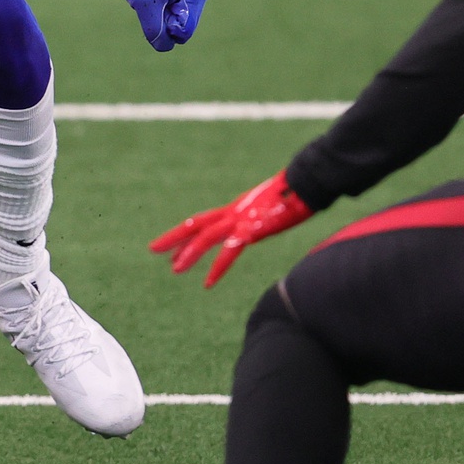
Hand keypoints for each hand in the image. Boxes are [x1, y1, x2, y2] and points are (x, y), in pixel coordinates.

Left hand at [107, 0, 209, 51]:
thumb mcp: (145, 5)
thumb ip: (155, 31)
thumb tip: (164, 46)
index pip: (185, 31)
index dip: (167, 29)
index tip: (157, 9)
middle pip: (181, 31)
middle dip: (163, 23)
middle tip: (152, 4)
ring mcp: (188, 0)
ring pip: (174, 27)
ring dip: (159, 19)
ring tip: (152, 0)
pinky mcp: (179, 2)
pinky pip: (169, 21)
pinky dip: (158, 16)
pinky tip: (153, 2)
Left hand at [150, 171, 313, 287]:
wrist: (309, 180)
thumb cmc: (299, 192)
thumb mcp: (275, 208)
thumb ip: (264, 218)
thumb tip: (267, 222)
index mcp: (238, 208)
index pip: (204, 221)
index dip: (186, 233)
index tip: (172, 248)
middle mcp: (235, 211)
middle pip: (197, 224)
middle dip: (174, 237)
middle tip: (153, 249)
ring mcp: (242, 219)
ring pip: (207, 237)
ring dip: (190, 253)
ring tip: (175, 270)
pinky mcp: (253, 228)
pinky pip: (230, 252)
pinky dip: (217, 268)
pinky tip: (208, 282)